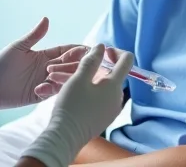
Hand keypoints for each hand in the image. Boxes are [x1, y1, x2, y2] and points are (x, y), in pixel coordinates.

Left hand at [0, 17, 77, 127]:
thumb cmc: (0, 65)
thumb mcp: (18, 48)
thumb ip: (34, 36)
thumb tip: (46, 19)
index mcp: (44, 56)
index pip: (65, 51)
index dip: (77, 50)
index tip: (89, 48)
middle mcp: (47, 68)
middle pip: (68, 65)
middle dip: (77, 63)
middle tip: (87, 62)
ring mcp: (45, 82)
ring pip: (63, 79)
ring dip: (67, 76)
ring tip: (71, 74)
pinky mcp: (40, 95)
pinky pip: (52, 91)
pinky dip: (54, 87)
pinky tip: (50, 83)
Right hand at [22, 44, 133, 166]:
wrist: (65, 138)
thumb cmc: (72, 106)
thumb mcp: (79, 79)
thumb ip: (91, 60)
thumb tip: (101, 46)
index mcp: (115, 85)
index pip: (126, 60)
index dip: (115, 51)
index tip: (101, 51)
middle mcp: (117, 97)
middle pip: (109, 74)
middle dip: (91, 66)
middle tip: (69, 66)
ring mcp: (110, 110)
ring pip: (99, 86)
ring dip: (83, 78)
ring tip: (59, 79)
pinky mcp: (102, 118)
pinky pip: (96, 98)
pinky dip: (85, 91)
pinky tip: (67, 91)